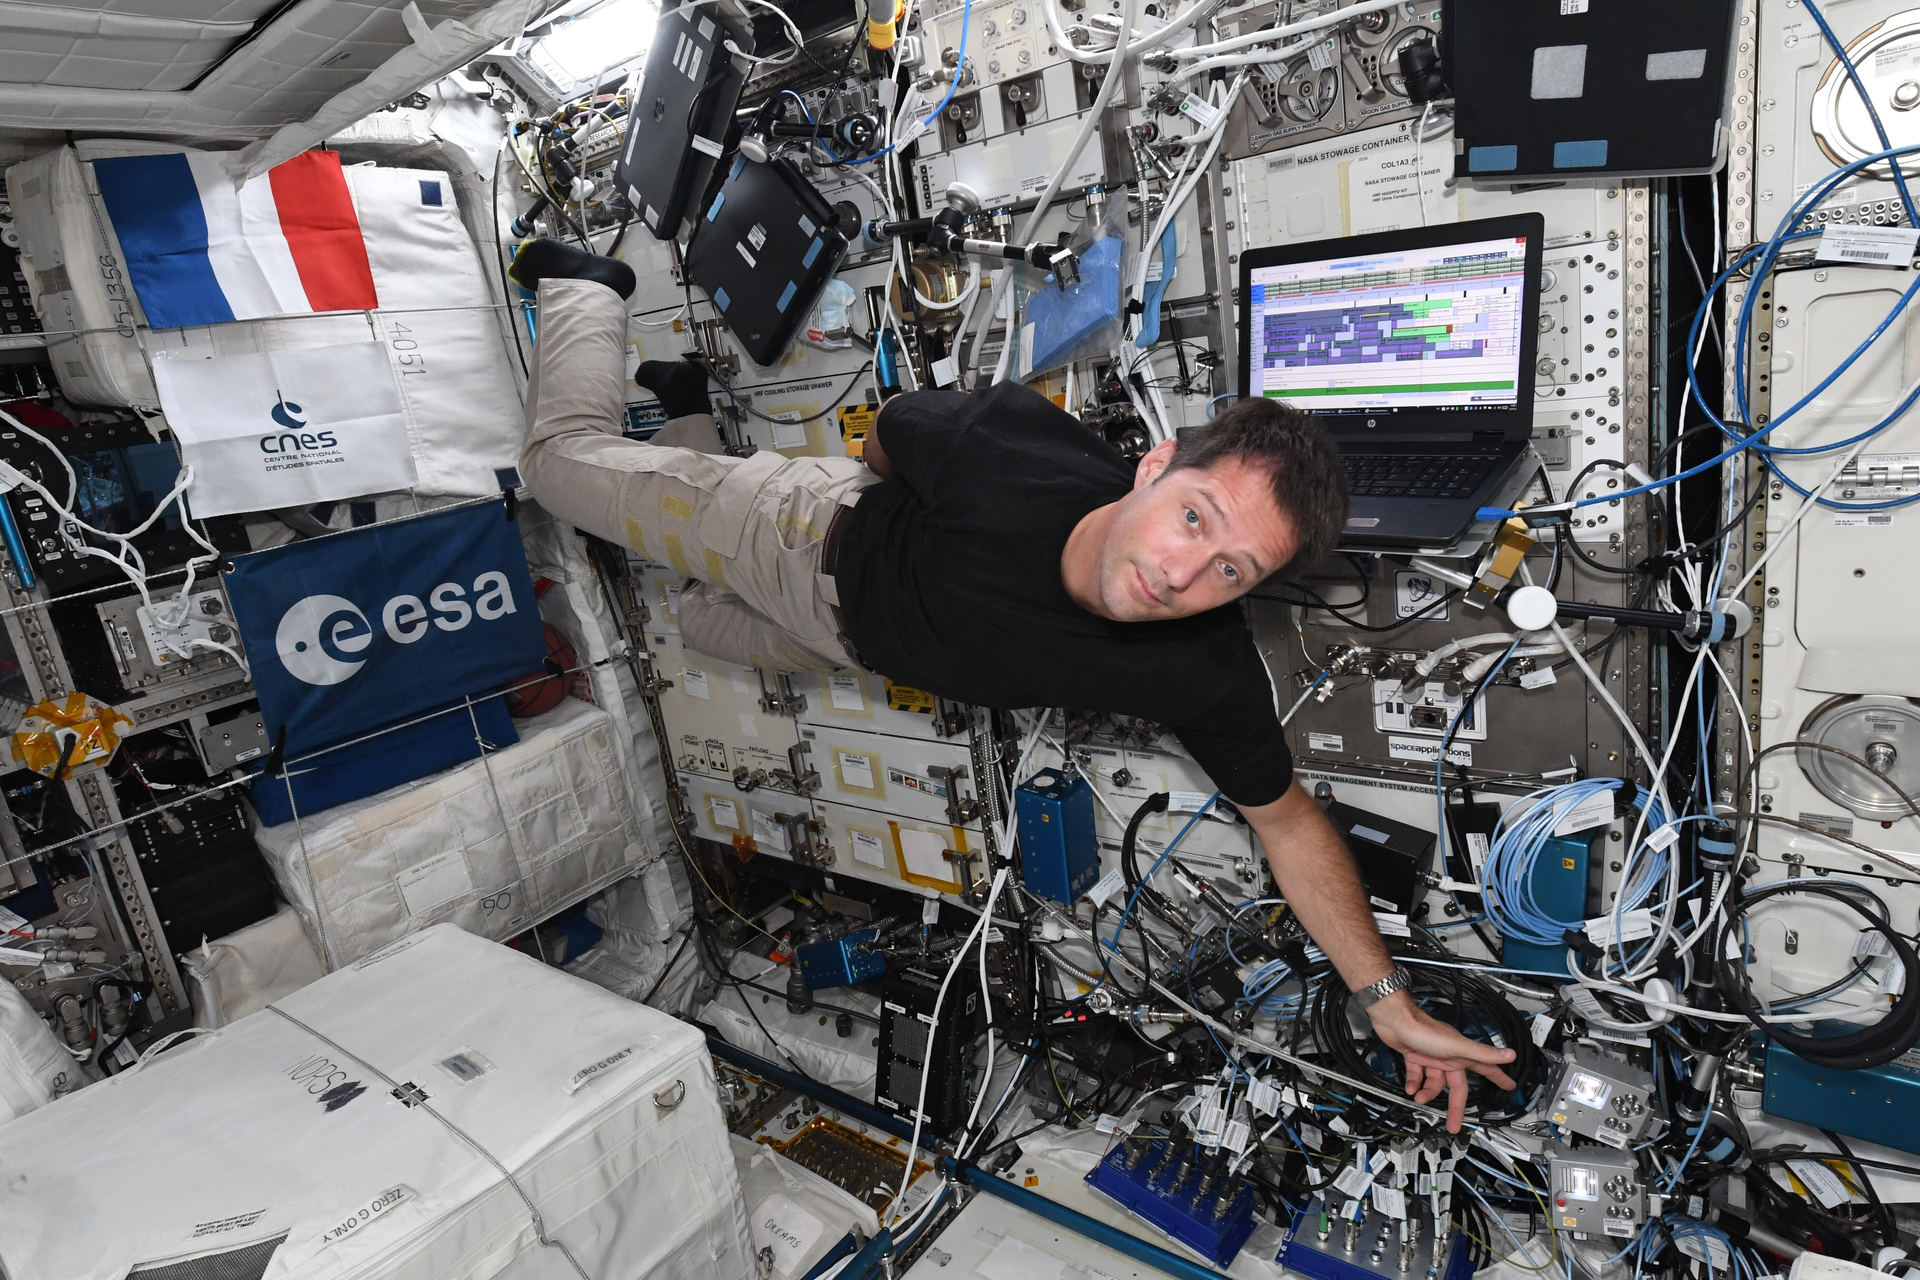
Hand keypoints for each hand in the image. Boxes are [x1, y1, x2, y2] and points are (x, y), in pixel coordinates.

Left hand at [1366, 991, 1516, 1132]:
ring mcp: (1431, 1056)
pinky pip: (1417, 1075)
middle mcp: (1449, 1056)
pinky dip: (1414, 1083)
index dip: (1498, 1077)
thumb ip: (1482, 1053)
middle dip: (1455, 1106)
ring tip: (1420, 1098)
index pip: (1485, 1068)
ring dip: (1428, 1092)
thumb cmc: (1426, 1031)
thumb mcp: (1457, 1046)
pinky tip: (1410, 1089)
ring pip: (1434, 1082)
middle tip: (1454, 1124)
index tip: (1510, 1086)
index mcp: (1462, 1055)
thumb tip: (1510, 1055)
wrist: (1395, 1020)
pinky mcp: (1414, 1055)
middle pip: (1456, 1086)